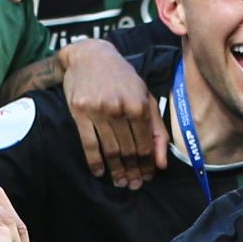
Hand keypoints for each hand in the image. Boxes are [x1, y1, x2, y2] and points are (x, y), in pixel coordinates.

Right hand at [62, 41, 165, 188]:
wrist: (89, 56)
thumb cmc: (122, 78)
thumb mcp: (144, 96)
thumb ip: (156, 128)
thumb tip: (162, 162)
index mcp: (139, 105)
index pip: (145, 144)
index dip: (147, 165)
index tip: (147, 178)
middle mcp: (120, 109)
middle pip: (128, 150)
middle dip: (133, 171)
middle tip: (133, 185)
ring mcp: (99, 111)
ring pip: (110, 150)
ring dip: (116, 171)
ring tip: (119, 182)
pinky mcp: (80, 112)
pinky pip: (89, 144)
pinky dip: (95, 162)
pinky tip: (99, 172)